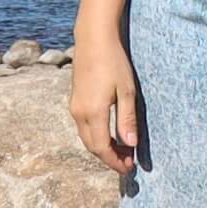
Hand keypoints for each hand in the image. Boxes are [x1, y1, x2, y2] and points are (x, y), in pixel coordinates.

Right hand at [69, 36, 139, 175]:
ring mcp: (75, 107)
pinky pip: (84, 127)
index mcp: (93, 112)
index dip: (115, 162)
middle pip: (93, 146)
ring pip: (87, 137)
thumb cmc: (114, 62)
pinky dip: (97, 136)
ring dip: (103, 147)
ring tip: (123, 149)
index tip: (129, 168)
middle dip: (110, 158)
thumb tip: (131, 145)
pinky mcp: (75, 101)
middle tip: (129, 161)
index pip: (102, 148)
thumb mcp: (126, 91)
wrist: (93, 39)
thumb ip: (127, 119)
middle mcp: (79, 113)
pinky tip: (111, 133)